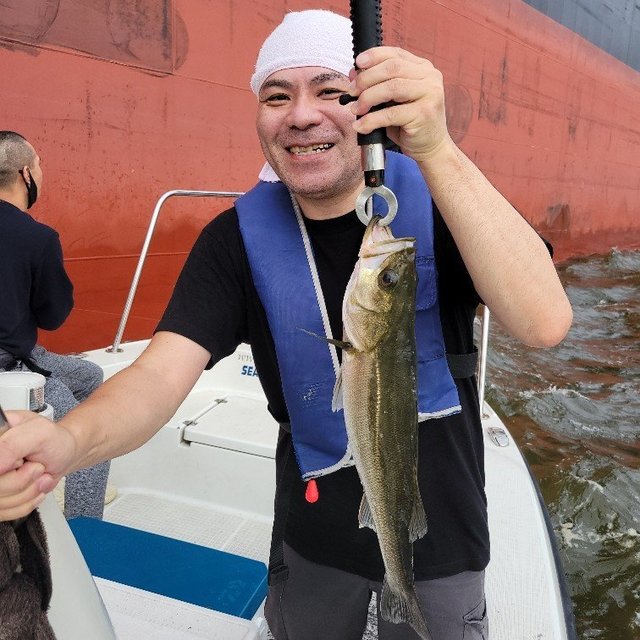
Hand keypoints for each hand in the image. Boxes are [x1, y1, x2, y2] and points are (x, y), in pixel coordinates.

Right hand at [0, 410, 74, 520]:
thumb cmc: (54, 441)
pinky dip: (27, 502)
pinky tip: (33, 486)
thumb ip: (11, 446)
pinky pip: (6, 512)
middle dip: (21, 481)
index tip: (21, 461)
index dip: (7, 472)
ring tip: (37, 474)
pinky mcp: (0, 499)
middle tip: (36, 467)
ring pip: (1, 503)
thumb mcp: (38, 433)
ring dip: (27, 492)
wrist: (64, 454)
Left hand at [348, 46, 452, 162]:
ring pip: (391, 88)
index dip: (374, 56)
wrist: (431, 146)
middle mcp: (429, 77)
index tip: (357, 64)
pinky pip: (391, 114)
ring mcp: (429, 94)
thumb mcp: (393, 100)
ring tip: (355, 109)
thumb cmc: (410, 123)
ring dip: (367, 98)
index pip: (395, 54)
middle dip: (366, 79)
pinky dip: (371, 120)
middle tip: (351, 91)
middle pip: (392, 68)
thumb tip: (353, 73)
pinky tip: (361, 126)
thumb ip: (378, 84)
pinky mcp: (424, 113)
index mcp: (423, 68)